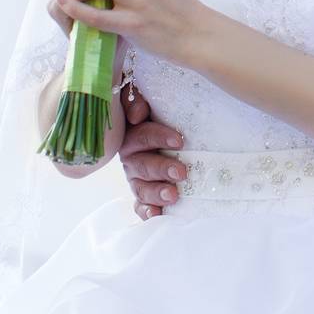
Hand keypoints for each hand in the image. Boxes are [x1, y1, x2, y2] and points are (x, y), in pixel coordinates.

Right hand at [119, 84, 186, 218]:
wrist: (165, 133)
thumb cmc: (160, 115)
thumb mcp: (148, 101)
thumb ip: (137, 99)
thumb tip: (137, 113)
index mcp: (132, 135)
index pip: (142, 136)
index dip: (158, 137)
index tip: (179, 141)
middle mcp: (132, 158)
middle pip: (143, 165)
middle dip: (162, 169)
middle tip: (182, 172)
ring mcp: (136, 178)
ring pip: (142, 187)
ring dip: (157, 192)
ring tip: (173, 195)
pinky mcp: (142, 195)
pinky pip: (141, 205)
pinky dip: (147, 210)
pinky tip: (156, 214)